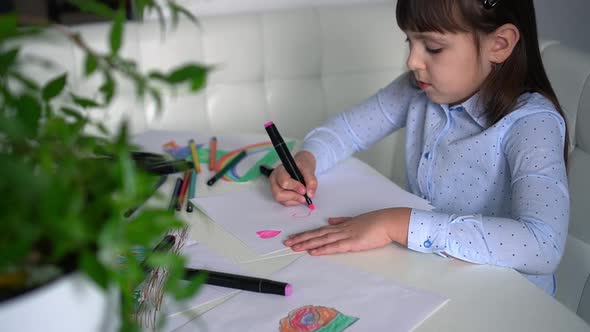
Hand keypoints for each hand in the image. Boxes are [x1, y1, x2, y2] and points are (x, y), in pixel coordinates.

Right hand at [269, 151, 317, 205]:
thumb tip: (310, 194)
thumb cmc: (302, 166)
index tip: (304, 190)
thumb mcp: (308, 169)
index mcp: (280, 171)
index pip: (284, 181)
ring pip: (281, 199)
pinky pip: (285, 202)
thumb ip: (311, 180)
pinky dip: (294, 202)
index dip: (294, 187)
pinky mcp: (279, 194)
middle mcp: (275, 180)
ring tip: (303, 196)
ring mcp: (275, 188)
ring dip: (294, 200)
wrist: (302, 166)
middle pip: (278, 194)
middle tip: (304, 197)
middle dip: (293, 197)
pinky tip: (300, 197)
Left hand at [284, 208, 410, 254]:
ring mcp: (345, 236)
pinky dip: (322, 249)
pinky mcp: (352, 243)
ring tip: (294, 247)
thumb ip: (342, 221)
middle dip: (301, 239)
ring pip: (322, 240)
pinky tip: (312, 251)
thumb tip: (330, 221)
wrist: (387, 222)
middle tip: (286, 243)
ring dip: (307, 243)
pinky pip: (334, 247)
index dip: (306, 234)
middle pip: (317, 234)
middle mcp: (340, 229)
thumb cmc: (376, 222)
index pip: (320, 230)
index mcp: (341, 225)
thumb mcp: (356, 220)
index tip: (294, 237)